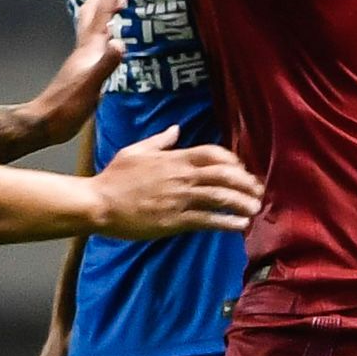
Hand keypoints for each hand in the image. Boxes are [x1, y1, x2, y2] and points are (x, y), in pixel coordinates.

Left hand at [28, 0, 129, 142]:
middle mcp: (85, 46)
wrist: (47, 121)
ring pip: (93, 21)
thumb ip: (106, 64)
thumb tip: (121, 42)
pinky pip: (96, 36)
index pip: (103, 10)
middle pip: (94, 9)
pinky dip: (105, 26)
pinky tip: (112, 34)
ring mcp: (83, 55)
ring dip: (105, 6)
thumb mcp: (92, 87)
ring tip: (120, 0)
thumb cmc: (68, 107)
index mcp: (89, 47)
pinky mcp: (83, 65)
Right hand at [91, 127, 261, 238]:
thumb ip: (160, 141)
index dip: (233, 160)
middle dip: (246, 182)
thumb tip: (176, 129)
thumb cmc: (114, 177)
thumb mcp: (136, 151)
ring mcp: (179, 199)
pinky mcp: (175, 220)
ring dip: (242, 203)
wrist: (98, 203)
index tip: (242, 170)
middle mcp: (181, 177)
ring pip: (221, 197)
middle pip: (224, 175)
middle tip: (258, 191)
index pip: (213, 154)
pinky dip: (227, 222)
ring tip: (255, 209)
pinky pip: (207, 220)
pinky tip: (240, 226)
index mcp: (174, 159)